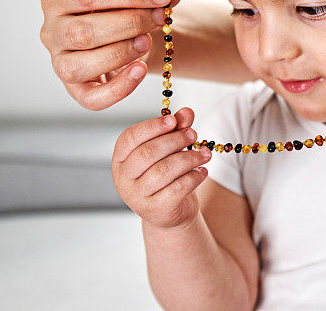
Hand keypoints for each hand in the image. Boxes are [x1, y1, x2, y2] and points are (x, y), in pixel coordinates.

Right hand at [40, 0, 180, 110]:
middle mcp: (50, 31)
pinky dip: (120, 88)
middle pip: (83, 31)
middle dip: (130, 23)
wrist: (121, 36)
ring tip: (148, 41)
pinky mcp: (75, 90)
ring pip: (80, 65)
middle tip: (161, 18)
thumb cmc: (119, 10)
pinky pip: (91, 98)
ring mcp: (59, 63)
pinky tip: (141, 70)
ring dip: (122, 53)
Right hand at [111, 107, 211, 229]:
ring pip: (164, 171)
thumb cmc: (165, 176)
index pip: (130, 137)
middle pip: (148, 153)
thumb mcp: (169, 150)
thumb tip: (187, 112)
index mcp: (120, 159)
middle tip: (194, 135)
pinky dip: (193, 177)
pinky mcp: (155, 210)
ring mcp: (136, 196)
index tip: (173, 120)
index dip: (152, 126)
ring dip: (189, 158)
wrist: (168, 212)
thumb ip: (176, 129)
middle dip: (174, 140)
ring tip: (205, 154)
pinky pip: (177, 188)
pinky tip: (202, 171)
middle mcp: (123, 178)